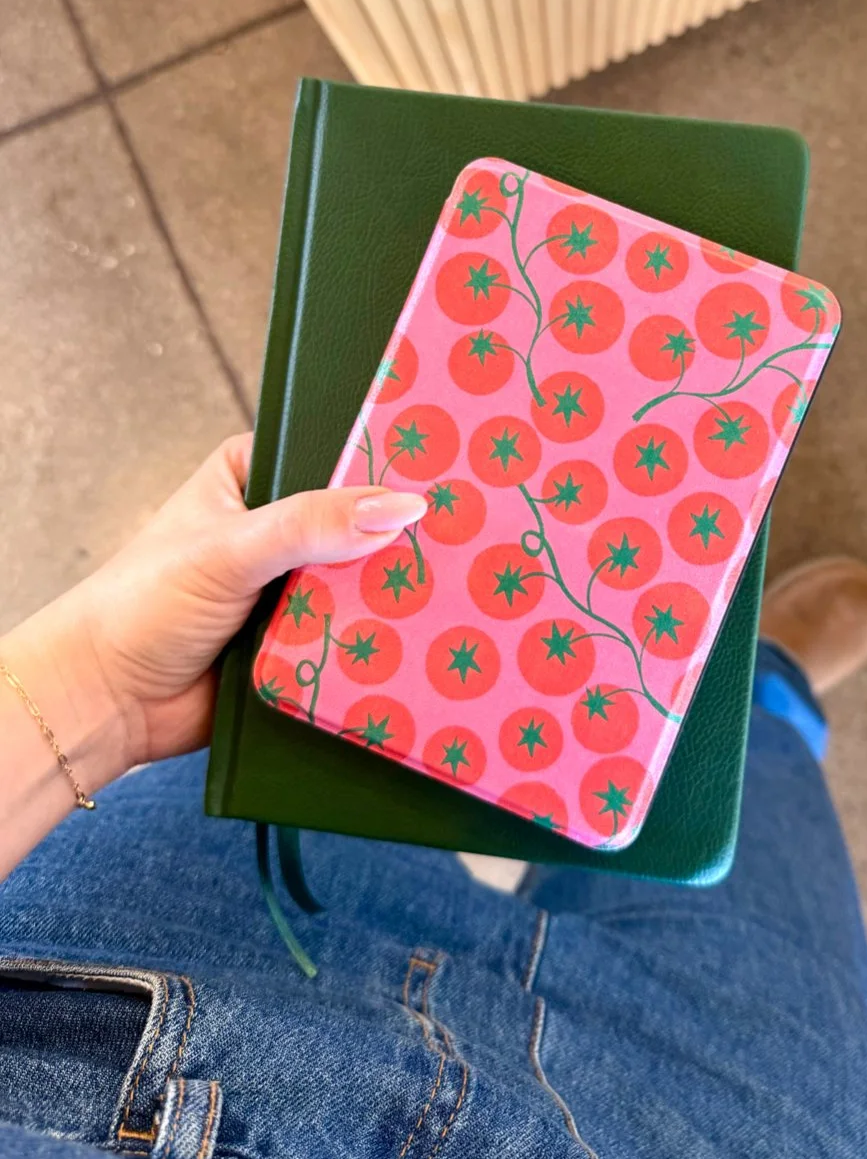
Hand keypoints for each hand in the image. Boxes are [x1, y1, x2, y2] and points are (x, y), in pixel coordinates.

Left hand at [0, 434, 425, 870]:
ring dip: (393, 591)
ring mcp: (293, 585)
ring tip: (463, 586)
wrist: (106, 704)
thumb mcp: (230, 549)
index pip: (335, 454)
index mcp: (254, 476)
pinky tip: (427, 635)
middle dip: (398, 536)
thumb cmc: (141, 605)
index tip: (447, 469)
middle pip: (360, 522)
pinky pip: (355, 632)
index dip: (385, 465)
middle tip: (467, 534)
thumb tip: (400, 507)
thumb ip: (311, 524)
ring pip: (362, 580)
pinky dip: (378, 638)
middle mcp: (278, 526)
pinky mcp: (303, 639)